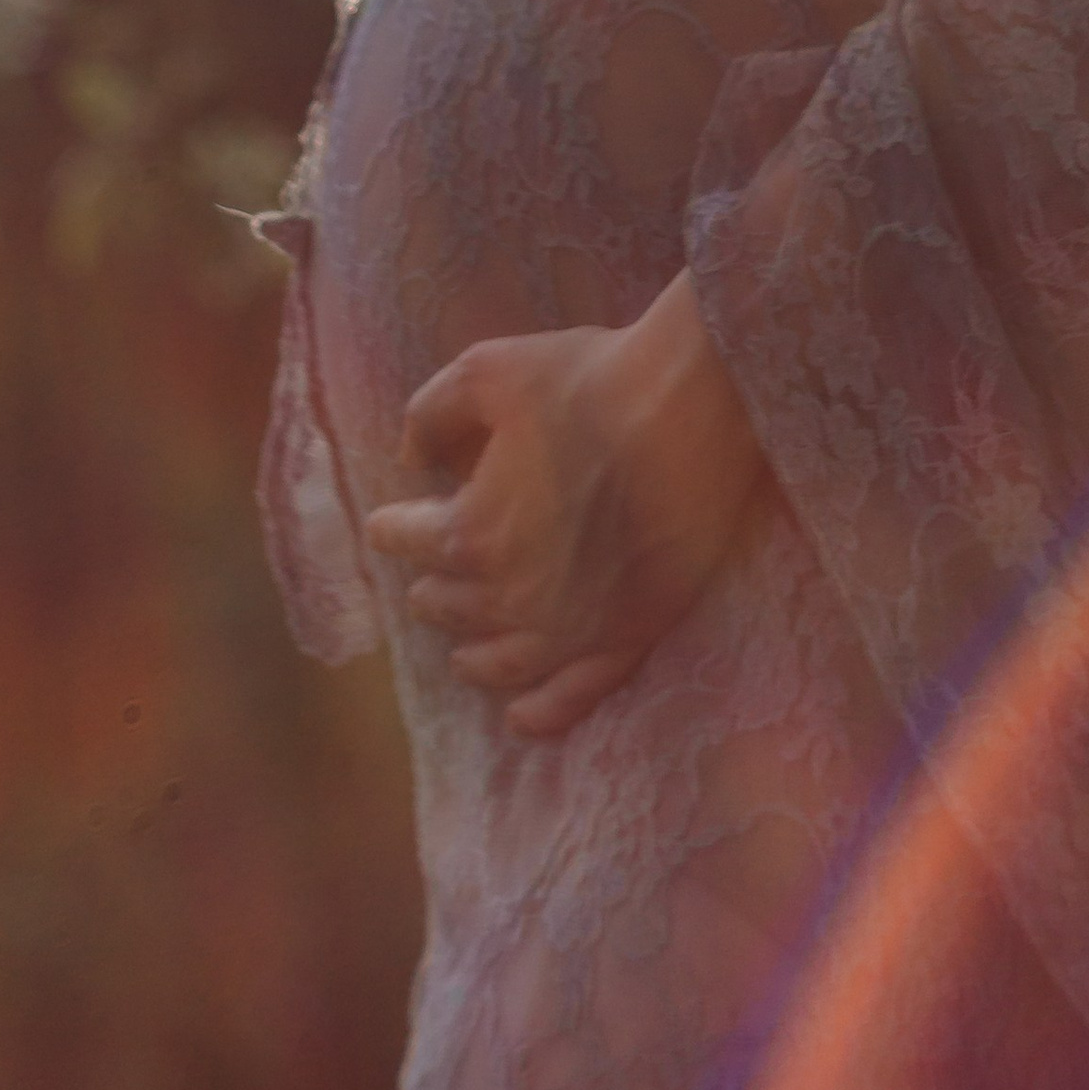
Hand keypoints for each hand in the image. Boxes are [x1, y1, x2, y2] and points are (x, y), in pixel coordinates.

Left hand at [366, 274, 769, 736]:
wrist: (697, 405)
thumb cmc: (592, 379)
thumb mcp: (487, 370)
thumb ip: (429, 414)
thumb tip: (410, 458)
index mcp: (470, 530)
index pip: (407, 540)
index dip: (395, 525)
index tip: (391, 521)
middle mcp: (513, 594)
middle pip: (449, 604)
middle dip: (433, 587)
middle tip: (432, 575)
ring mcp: (573, 625)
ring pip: (501, 660)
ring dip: (473, 654)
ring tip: (462, 653)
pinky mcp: (630, 633)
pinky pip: (575, 693)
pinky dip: (541, 713)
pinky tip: (521, 719)